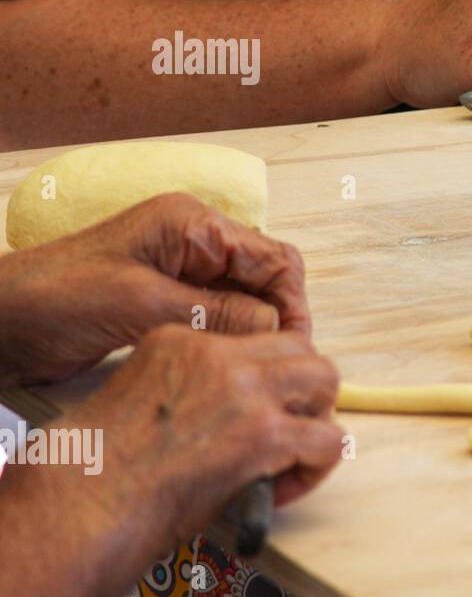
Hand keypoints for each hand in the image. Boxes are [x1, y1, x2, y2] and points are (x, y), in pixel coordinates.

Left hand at [0, 193, 310, 384]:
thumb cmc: (52, 299)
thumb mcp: (141, 305)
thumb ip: (215, 313)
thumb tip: (275, 330)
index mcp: (192, 224)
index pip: (273, 257)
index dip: (292, 304)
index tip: (294, 348)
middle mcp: (193, 241)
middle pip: (266, 277)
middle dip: (278, 319)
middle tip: (277, 365)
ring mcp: (181, 270)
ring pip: (247, 300)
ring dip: (255, 333)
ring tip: (254, 372)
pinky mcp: (168, 299)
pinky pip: (219, 317)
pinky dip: (230, 341)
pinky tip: (227, 367)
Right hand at [79, 325, 343, 529]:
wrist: (80, 504)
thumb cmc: (94, 468)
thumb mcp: (136, 395)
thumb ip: (188, 388)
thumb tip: (228, 415)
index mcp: (180, 340)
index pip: (253, 337)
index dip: (265, 376)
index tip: (253, 410)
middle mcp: (218, 356)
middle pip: (299, 348)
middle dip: (301, 388)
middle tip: (285, 428)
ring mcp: (245, 391)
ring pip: (325, 379)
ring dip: (316, 417)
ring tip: (289, 455)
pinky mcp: (264, 434)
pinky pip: (328, 440)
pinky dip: (315, 467)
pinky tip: (280, 489)